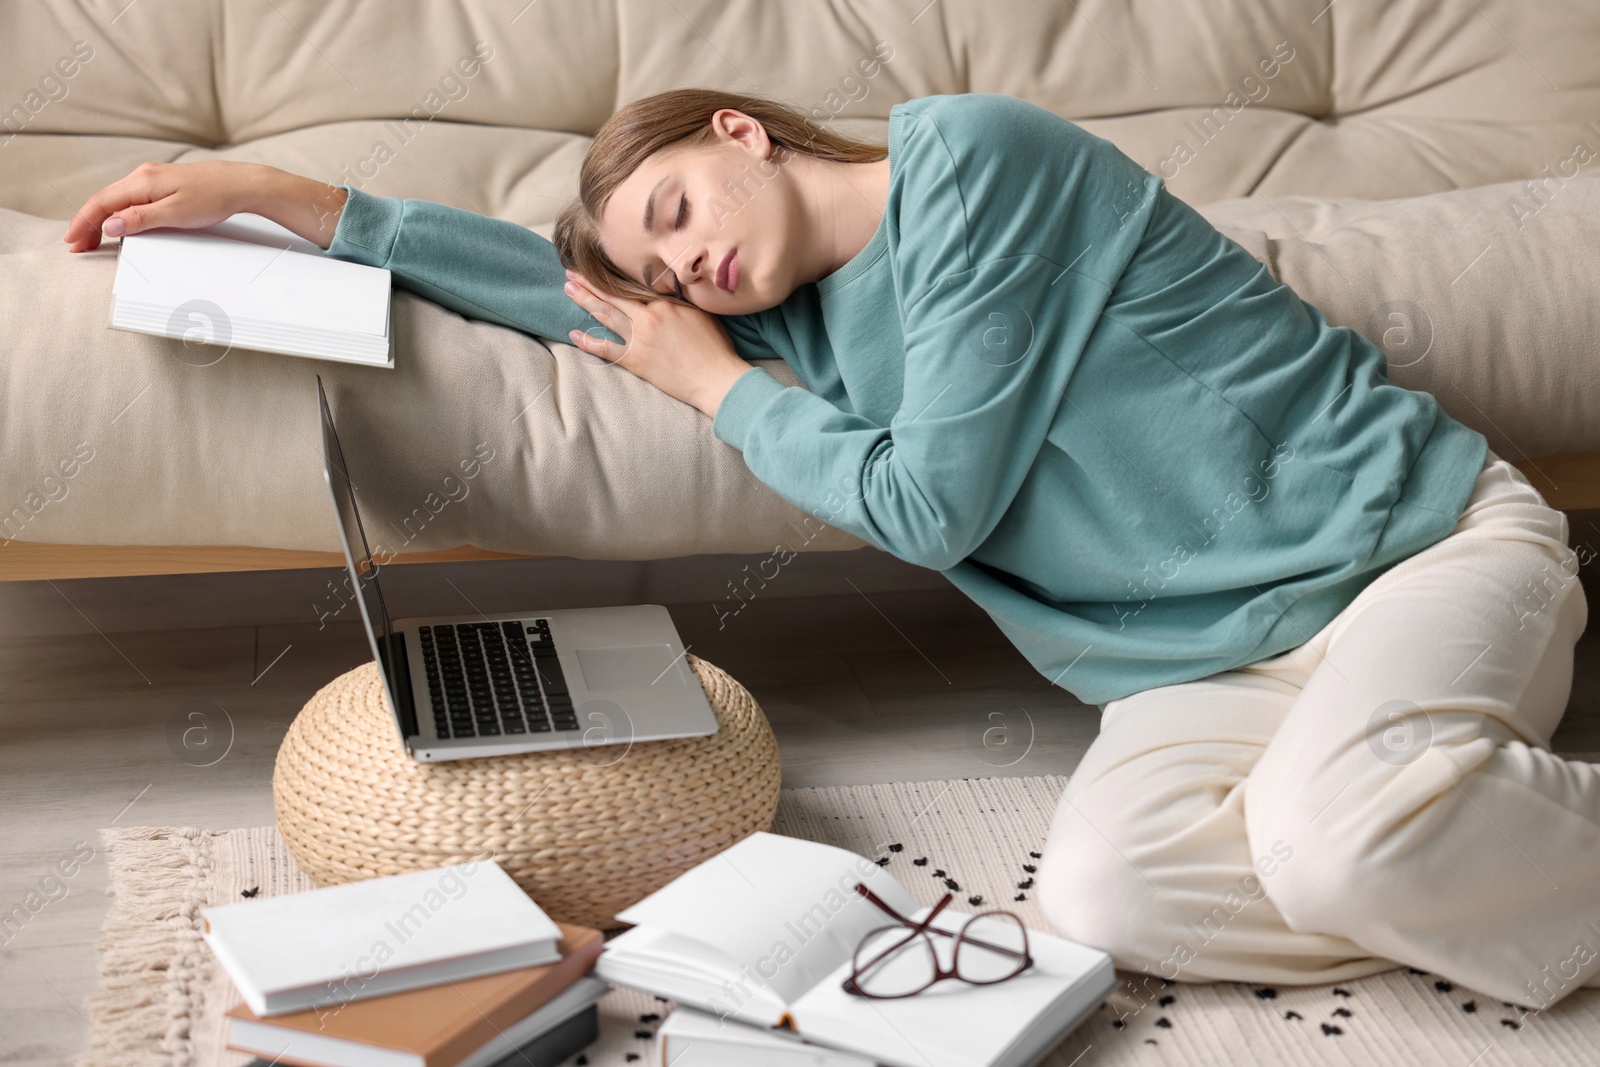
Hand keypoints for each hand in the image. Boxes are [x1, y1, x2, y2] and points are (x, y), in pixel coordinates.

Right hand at [62, 160, 345, 251]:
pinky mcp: (167, 183)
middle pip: (106, 200)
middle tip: (79, 245)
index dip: (84, 222)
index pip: (101, 202)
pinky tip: (121, 224)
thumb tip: (110, 224)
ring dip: (104, 218)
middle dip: (89, 223)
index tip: (72, 240)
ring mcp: (155, 178)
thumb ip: (141, 219)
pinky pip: (133, 198)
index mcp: (142, 181)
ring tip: (94, 238)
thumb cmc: (214, 197)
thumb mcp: (176, 214)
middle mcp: (144, 175)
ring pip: (119, 199)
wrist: (243, 184)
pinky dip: (121, 212)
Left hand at [562, 269, 752, 418]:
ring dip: (585, 300)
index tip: (598, 267)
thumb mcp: (700, 313)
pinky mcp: (636, 360)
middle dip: (590, 283)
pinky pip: (607, 348)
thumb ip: (680, 302)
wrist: (715, 377)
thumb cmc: (715, 347)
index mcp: (664, 303)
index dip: (613, 277)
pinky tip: (574, 334)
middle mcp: (648, 317)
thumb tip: (668, 292)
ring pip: (606, 315)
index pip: (632, 286)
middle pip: (613, 295)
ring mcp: (640, 338)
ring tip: (568, 288)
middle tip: (571, 272)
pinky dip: (589, 342)